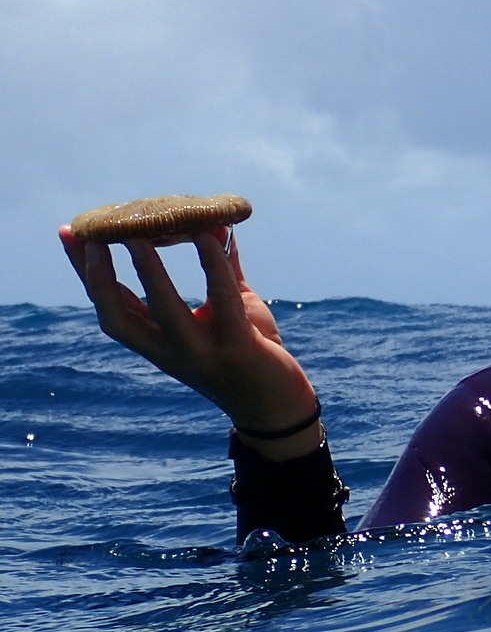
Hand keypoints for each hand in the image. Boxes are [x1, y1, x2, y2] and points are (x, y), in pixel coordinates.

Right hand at [59, 225, 321, 456]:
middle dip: (97, 276)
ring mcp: (201, 352)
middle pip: (117, 316)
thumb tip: (217, 224)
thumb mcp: (232, 308)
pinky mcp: (237, 347)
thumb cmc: (255, 354)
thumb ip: (222, 271)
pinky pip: (222, 301)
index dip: (86, 272)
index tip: (68, 234)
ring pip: (163, 311)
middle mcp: (170, 352)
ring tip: (138, 237)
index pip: (110, 307)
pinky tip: (209, 237)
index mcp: (158, 343)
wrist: (280, 407)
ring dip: (148, 274)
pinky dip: (213, 267)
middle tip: (91, 235)